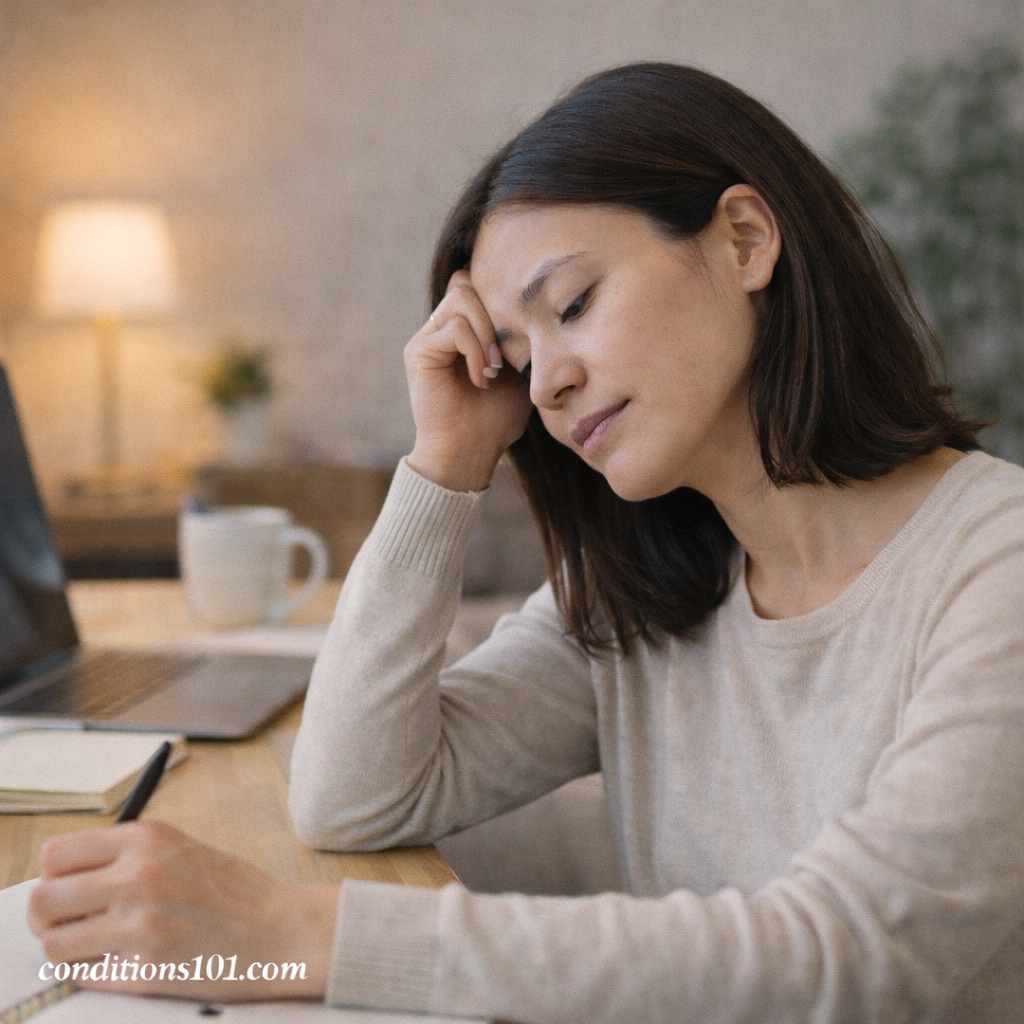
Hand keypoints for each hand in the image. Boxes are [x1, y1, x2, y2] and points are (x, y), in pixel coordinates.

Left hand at [27, 821, 335, 1000]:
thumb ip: (128, 855)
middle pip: (44, 900)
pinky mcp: (146, 969)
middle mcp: (139, 876)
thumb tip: (66, 876)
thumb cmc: (234, 890)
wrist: (282, 929)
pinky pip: (84, 975)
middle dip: (48, 916)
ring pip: (54, 944)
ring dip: (66, 948)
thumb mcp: (180, 848)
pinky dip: (91, 971)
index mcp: (147, 838)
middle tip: (69, 923)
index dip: (54, 876)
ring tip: (94, 945)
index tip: (68, 887)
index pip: (56, 855)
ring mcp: (141, 924)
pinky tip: (118, 962)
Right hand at [405, 269, 531, 491]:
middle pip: (469, 282)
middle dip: (496, 314)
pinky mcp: (419, 351)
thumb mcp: (520, 372)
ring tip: (492, 369)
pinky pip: (454, 327)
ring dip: (487, 332)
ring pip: (462, 296)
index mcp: (463, 329)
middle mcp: (441, 327)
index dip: (502, 303)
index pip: (480, 285)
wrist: (470, 452)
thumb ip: (522, 338)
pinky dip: (475, 350)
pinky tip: (480, 378)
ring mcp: (427, 337)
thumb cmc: (496, 419)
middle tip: (504, 358)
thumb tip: (543, 308)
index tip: (517, 344)